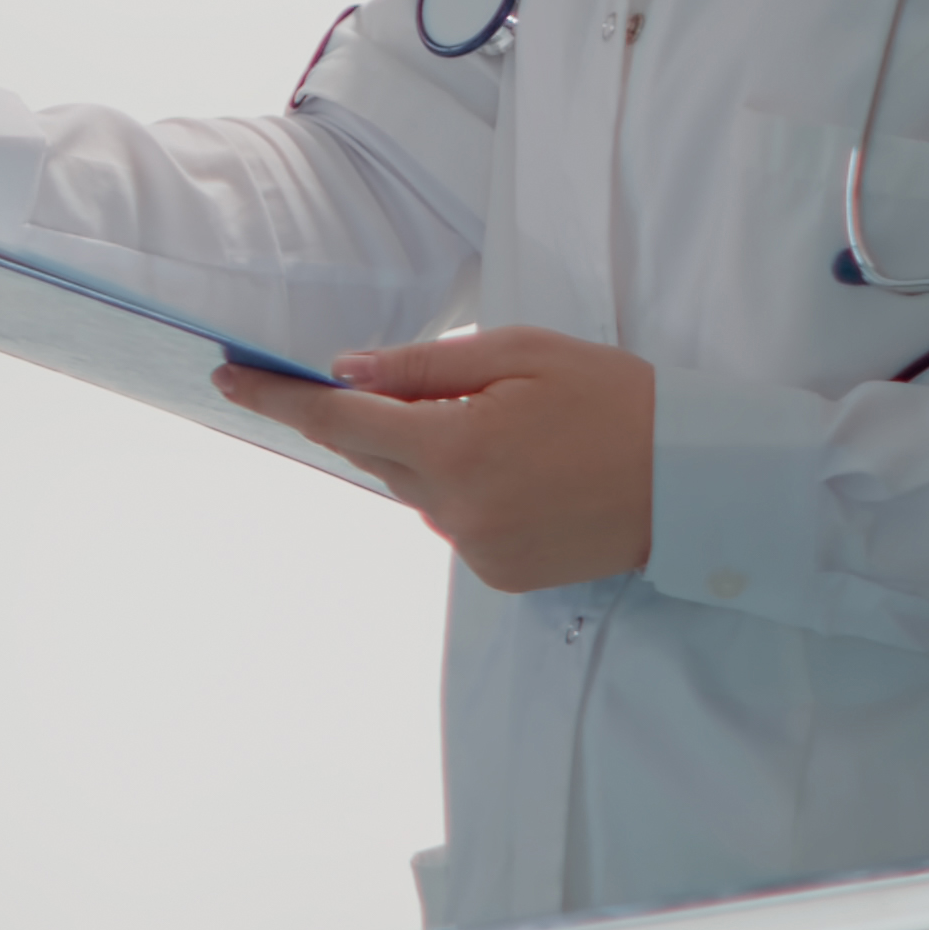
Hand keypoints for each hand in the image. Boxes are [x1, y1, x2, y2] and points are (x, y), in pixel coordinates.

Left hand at [215, 326, 654, 590]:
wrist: (699, 479)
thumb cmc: (617, 400)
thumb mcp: (521, 354)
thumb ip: (423, 366)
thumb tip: (344, 371)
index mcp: (454, 448)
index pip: (338, 421)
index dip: (278, 400)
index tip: (229, 380)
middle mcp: (454, 510)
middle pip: (375, 454)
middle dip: (381, 418)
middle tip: (440, 389)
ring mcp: (476, 549)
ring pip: (415, 488)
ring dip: (433, 454)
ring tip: (512, 430)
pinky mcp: (499, 574)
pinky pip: (452, 520)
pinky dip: (466, 490)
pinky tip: (523, 472)